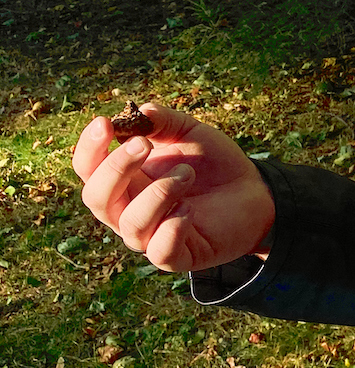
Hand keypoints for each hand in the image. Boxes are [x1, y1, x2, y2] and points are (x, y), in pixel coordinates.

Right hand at [73, 104, 275, 272]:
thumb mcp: (189, 132)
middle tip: (145, 144)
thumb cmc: (213, 163)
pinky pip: (160, 251)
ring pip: (130, 224)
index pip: (88, 169)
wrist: (254, 191)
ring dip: (159, 192)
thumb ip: (163, 120)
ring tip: (187, 174)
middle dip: (116, 168)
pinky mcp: (178, 256)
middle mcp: (128, 210)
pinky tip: (190, 209)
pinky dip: (172, 228)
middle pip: (96, 198)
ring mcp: (151, 236)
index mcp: (124, 180)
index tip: (105, 123)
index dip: (89, 147)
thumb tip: (138, 111)